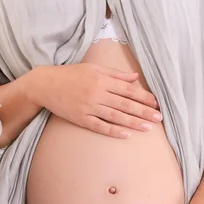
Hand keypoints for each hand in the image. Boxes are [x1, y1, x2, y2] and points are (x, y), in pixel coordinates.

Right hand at [26, 64, 161, 137]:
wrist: (45, 84)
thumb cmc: (69, 74)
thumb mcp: (93, 68)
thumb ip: (115, 73)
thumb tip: (136, 77)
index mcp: (101, 79)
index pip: (128, 89)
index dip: (143, 96)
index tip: (156, 103)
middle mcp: (97, 93)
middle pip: (125, 104)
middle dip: (143, 111)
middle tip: (159, 117)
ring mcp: (88, 107)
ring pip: (115, 116)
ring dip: (133, 122)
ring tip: (148, 128)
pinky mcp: (80, 118)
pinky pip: (99, 126)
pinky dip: (113, 131)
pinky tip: (126, 135)